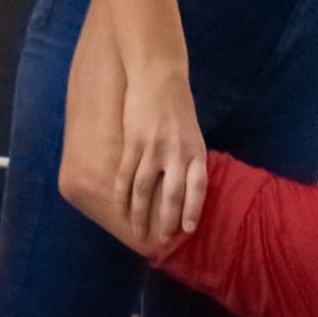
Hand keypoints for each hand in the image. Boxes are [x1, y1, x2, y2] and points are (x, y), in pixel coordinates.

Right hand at [120, 62, 206, 247]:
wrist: (158, 76)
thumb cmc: (177, 107)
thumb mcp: (193, 134)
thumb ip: (190, 159)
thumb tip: (186, 190)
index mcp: (195, 151)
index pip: (198, 187)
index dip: (192, 209)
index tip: (187, 229)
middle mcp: (176, 152)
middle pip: (171, 194)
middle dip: (166, 220)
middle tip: (161, 240)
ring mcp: (153, 148)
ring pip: (143, 190)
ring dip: (139, 215)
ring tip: (137, 232)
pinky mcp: (133, 142)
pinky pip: (125, 176)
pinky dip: (122, 196)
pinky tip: (120, 209)